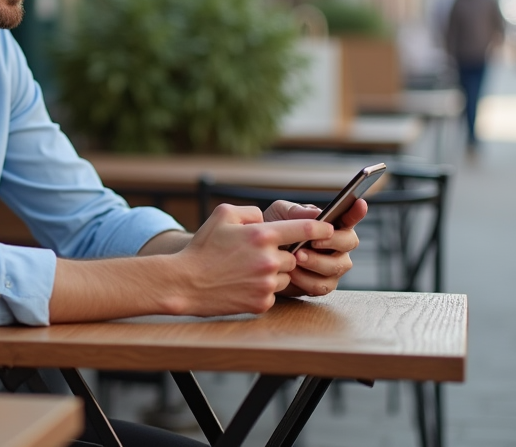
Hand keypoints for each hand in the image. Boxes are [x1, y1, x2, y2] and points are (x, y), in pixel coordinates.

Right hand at [167, 204, 334, 315]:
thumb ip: (250, 212)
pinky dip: (262, 289)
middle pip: (293, 256)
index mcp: (262, 235)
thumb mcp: (223, 215)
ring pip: (285, 276)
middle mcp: (269, 260)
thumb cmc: (203, 247)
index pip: (304, 228)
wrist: (186, 282)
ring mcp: (267, 284)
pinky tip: (242, 285)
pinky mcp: (262, 303)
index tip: (329, 229)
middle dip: (280, 255)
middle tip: (256, 256)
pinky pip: (273, 293)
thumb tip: (265, 218)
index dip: (321, 227)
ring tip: (246, 271)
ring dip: (273, 273)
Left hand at [264, 198, 367, 297]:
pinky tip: (292, 272)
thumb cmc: (273, 229)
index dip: (356, 211)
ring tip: (296, 256)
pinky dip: (306, 279)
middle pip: (349, 242)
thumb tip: (317, 215)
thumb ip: (297, 212)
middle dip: (332, 241)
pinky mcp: (322, 285)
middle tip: (313, 241)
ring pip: (336, 266)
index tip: (359, 203)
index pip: (349, 217)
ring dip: (316, 262)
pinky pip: (321, 286)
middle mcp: (338, 246)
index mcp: (331, 224)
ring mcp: (333, 266)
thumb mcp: (281, 214)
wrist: (258, 255)